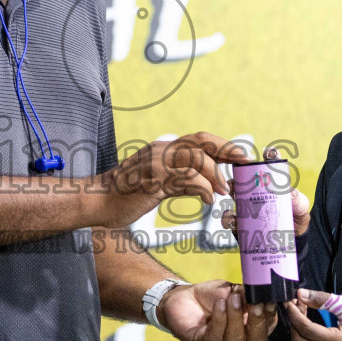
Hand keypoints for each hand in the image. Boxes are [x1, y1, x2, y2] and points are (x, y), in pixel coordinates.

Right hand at [90, 132, 244, 228]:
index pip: (200, 139)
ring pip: (196, 159)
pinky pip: (185, 179)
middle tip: (244, 164)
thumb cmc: (126, 194)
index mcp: (163, 149)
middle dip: (227, 151)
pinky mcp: (153, 180)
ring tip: (223, 190)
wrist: (97, 201)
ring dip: (215, 175)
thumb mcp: (159, 184)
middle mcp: (162, 151)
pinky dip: (202, 189)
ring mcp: (157, 164)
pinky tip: (206, 200)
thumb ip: (181, 180)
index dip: (223, 145)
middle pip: (202, 142)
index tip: (241, 155)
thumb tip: (206, 186)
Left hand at [158, 280, 273, 340]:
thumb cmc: (211, 297)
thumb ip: (247, 294)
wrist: (183, 297)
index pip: (266, 329)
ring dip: (235, 318)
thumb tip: (260, 292)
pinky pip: (214, 337)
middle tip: (255, 303)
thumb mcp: (234, 291)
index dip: (270, 317)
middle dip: (256, 323)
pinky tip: (219, 305)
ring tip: (232, 298)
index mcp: (250, 332)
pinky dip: (219, 320)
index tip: (269, 300)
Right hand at [217, 145, 310, 235]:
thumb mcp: (300, 211)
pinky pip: (229, 218)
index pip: (271, 166)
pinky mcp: (240, 222)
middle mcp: (257, 192)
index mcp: (273, 185)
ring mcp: (247, 206)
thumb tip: (291, 193)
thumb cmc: (295, 222)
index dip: (270, 156)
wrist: (290, 243)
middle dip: (239, 174)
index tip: (269, 152)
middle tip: (241, 178)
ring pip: (232, 194)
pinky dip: (227, 219)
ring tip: (235, 198)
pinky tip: (232, 221)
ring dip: (230, 193)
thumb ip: (299, 203)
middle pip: (244, 177)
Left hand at [284, 289, 341, 340]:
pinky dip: (305, 333)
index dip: (295, 314)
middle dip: (294, 320)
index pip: (307, 329)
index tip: (290, 300)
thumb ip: (322, 299)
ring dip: (298, 326)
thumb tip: (300, 294)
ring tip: (302, 308)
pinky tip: (308, 318)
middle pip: (300, 340)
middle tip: (295, 303)